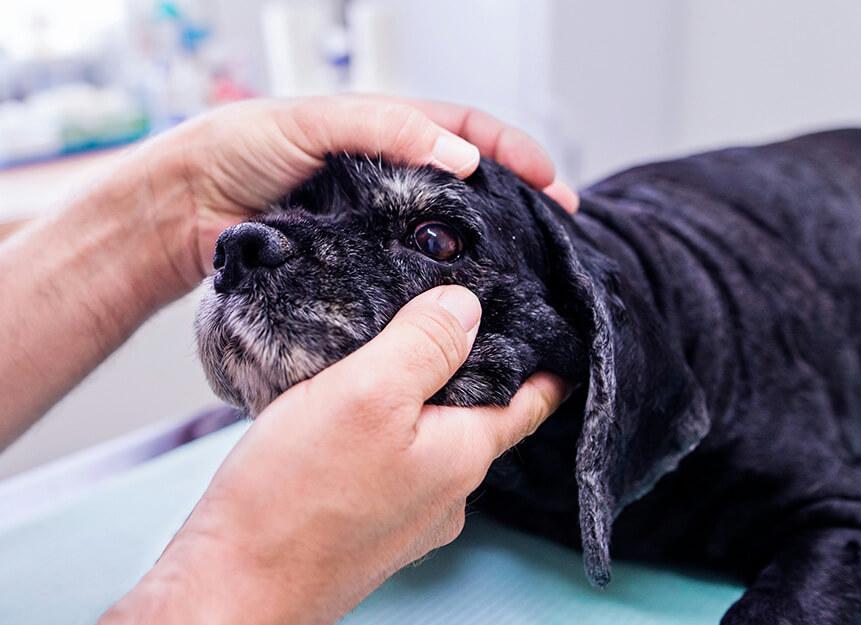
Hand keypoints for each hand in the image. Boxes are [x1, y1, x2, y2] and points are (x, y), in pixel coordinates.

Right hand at [99, 286, 570, 624]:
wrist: (232, 588)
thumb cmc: (294, 500)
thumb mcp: (366, 393)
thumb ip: (424, 344)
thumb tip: (465, 306)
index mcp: (462, 454)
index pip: (529, 401)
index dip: (545, 364)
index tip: (555, 336)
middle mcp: (447, 492)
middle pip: (478, 415)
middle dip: (471, 370)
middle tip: (452, 323)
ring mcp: (409, 515)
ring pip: (432, 438)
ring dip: (421, 400)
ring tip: (392, 359)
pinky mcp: (368, 525)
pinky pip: (393, 463)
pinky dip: (385, 431)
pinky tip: (350, 415)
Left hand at [121, 94, 577, 291]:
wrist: (184, 209)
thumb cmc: (240, 149)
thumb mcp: (316, 121)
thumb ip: (386, 128)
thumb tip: (461, 157)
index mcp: (387, 135)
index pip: (469, 134)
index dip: (516, 154)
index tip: (553, 184)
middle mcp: (389, 181)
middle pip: (470, 190)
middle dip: (520, 207)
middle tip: (558, 237)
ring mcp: (375, 227)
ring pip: (444, 237)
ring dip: (487, 253)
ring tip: (525, 276)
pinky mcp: (355, 268)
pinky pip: (406, 277)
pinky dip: (437, 290)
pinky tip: (461, 306)